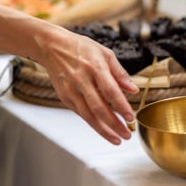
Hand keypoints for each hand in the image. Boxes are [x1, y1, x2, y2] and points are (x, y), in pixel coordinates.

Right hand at [36, 27, 138, 144]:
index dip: (121, 106)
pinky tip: (103, 129)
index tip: (131, 118)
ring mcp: (71, 90)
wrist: (52, 46)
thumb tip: (134, 90)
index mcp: (95, 67)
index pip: (110, 91)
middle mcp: (82, 80)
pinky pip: (80, 113)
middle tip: (127, 135)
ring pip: (88, 116)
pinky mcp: (64, 97)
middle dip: (114, 125)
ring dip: (103, 130)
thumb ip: (120, 73)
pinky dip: (92, 124)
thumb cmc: (81, 48)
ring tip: (117, 139)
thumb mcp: (105, 53)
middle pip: (99, 108)